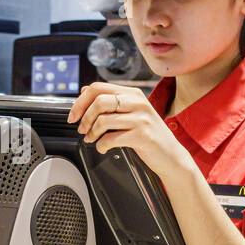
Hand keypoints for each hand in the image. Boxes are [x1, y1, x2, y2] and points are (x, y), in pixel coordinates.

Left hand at [68, 82, 191, 180]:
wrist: (170, 156)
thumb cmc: (148, 136)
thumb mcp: (131, 113)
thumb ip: (111, 101)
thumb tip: (84, 91)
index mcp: (133, 94)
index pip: (98, 88)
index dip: (80, 101)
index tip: (73, 115)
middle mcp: (138, 102)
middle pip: (99, 101)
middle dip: (84, 118)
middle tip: (82, 129)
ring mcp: (141, 118)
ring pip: (103, 120)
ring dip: (91, 133)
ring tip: (92, 139)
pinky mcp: (142, 135)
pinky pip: (110, 138)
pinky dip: (101, 145)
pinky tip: (103, 148)